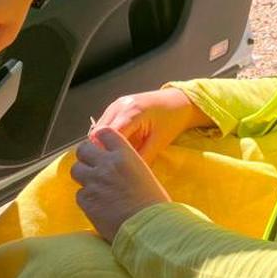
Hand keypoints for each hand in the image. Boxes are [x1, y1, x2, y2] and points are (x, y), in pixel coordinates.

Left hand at [72, 128, 170, 241]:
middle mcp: (107, 164)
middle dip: (85, 156)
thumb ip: (126, 164)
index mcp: (124, 154)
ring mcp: (95, 182)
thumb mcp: (144, 173)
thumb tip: (115, 164)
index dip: (100, 140)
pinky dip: (86, 199)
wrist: (149, 228)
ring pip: (76, 170)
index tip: (100, 146)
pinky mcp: (87, 201)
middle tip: (91, 166)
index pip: (104, 133)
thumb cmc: (154, 204)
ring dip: (82, 176)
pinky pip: (79, 194)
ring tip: (93, 186)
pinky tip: (97, 205)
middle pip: (83, 149)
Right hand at [92, 87, 212, 162]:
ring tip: (110, 159)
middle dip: (100, 150)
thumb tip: (129, 176)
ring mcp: (116, 104)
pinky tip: (114, 148)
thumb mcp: (159, 142)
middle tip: (107, 167)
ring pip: (98, 128)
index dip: (105, 153)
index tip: (108, 170)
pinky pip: (104, 124)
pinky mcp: (116, 106)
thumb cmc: (172, 120)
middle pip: (98, 131)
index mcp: (132, 112)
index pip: (108, 135)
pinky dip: (105, 137)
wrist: (179, 101)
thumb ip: (142, 158)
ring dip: (101, 143)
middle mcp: (120, 106)